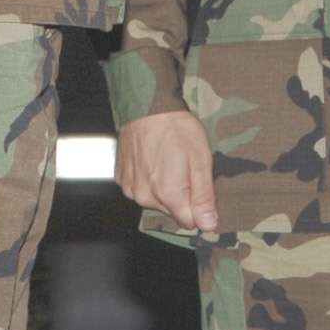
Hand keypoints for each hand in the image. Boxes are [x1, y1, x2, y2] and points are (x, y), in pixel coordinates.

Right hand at [115, 110, 218, 231]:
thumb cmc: (177, 127)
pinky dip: (148, 178)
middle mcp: (145, 196)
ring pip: (155, 200)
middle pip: (172, 211)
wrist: (147, 104)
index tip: (200, 185)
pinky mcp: (121, 178)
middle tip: (185, 166)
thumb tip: (209, 225)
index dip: (199, 206)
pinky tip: (153, 159)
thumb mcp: (201, 158)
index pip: (189, 222)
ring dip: (164, 187)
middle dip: (182, 194)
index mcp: (167, 194)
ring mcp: (130, 188)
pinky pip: (139, 188)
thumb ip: (204, 196)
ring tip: (168, 159)